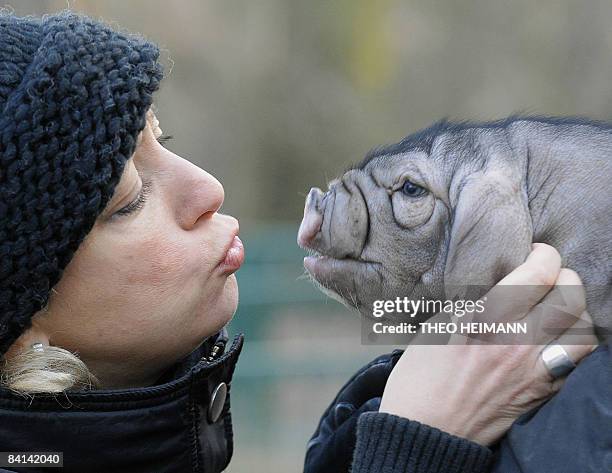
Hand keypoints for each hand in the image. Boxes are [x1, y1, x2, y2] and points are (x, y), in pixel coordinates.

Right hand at [379, 243, 597, 445]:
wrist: (427, 428)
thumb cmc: (420, 377)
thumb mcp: (436, 326)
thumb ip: (471, 303)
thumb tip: (494, 286)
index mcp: (487, 318)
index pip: (539, 273)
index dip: (546, 255)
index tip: (537, 254)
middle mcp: (518, 340)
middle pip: (570, 296)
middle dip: (566, 277)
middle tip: (551, 277)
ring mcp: (534, 368)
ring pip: (583, 329)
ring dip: (576, 312)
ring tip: (560, 309)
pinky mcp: (541, 391)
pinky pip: (577, 361)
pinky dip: (575, 344)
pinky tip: (560, 339)